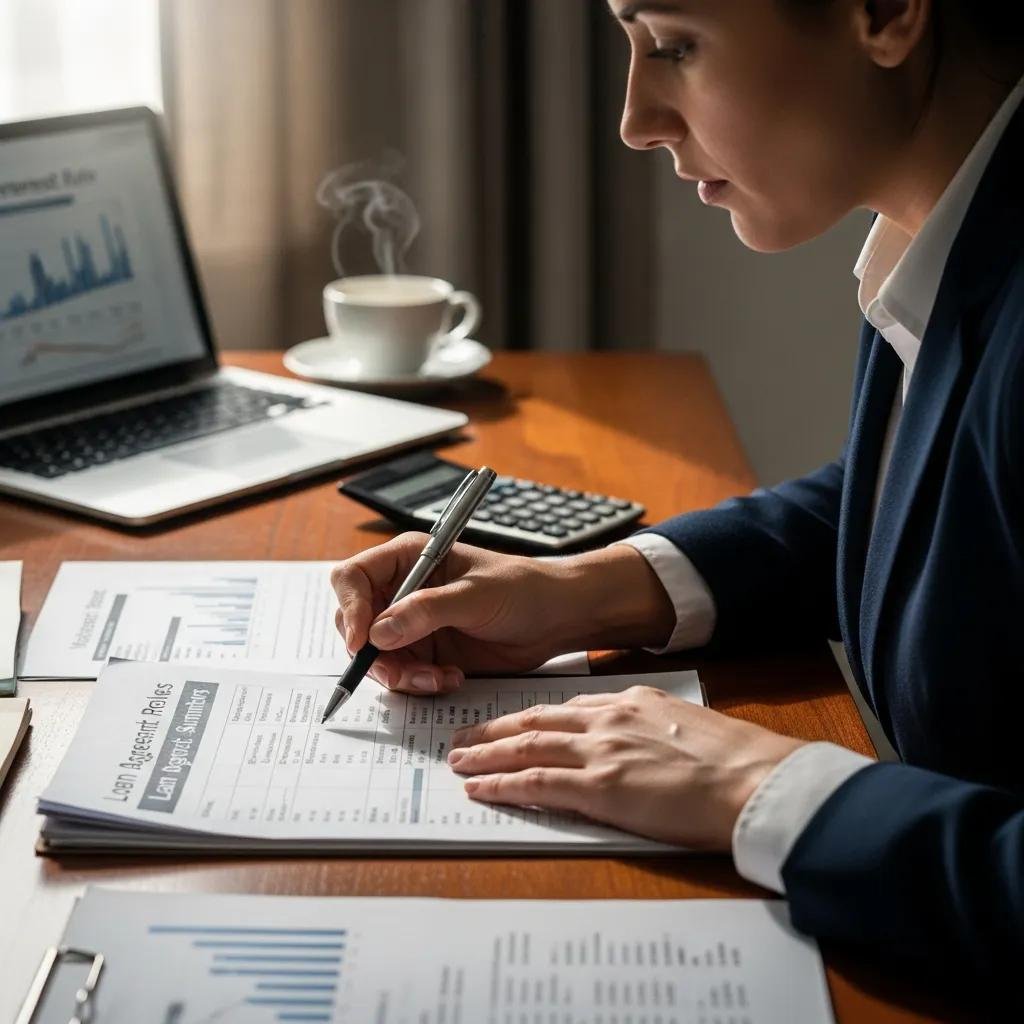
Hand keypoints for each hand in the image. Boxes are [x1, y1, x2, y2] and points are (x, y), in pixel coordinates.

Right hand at [331, 534, 675, 695]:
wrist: (556, 619)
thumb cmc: (522, 589)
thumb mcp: (475, 596)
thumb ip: (426, 610)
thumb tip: (379, 632)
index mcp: (408, 558)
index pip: (352, 578)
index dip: (351, 610)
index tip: (364, 642)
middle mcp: (402, 590)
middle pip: (356, 624)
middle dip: (376, 654)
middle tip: (403, 673)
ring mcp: (411, 624)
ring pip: (377, 657)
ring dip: (402, 675)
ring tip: (438, 678)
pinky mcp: (425, 652)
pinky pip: (402, 676)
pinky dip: (419, 684)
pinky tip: (450, 678)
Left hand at [447, 685, 805, 849]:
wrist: (754, 779)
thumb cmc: (734, 759)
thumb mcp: (686, 726)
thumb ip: (649, 730)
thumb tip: (632, 746)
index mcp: (631, 702)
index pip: (566, 708)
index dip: (531, 717)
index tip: (510, 723)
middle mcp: (609, 719)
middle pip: (535, 720)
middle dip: (495, 729)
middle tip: (464, 736)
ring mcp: (602, 752)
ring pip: (527, 746)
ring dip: (488, 753)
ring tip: (460, 760)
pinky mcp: (601, 788)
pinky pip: (539, 784)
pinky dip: (505, 784)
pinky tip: (482, 788)